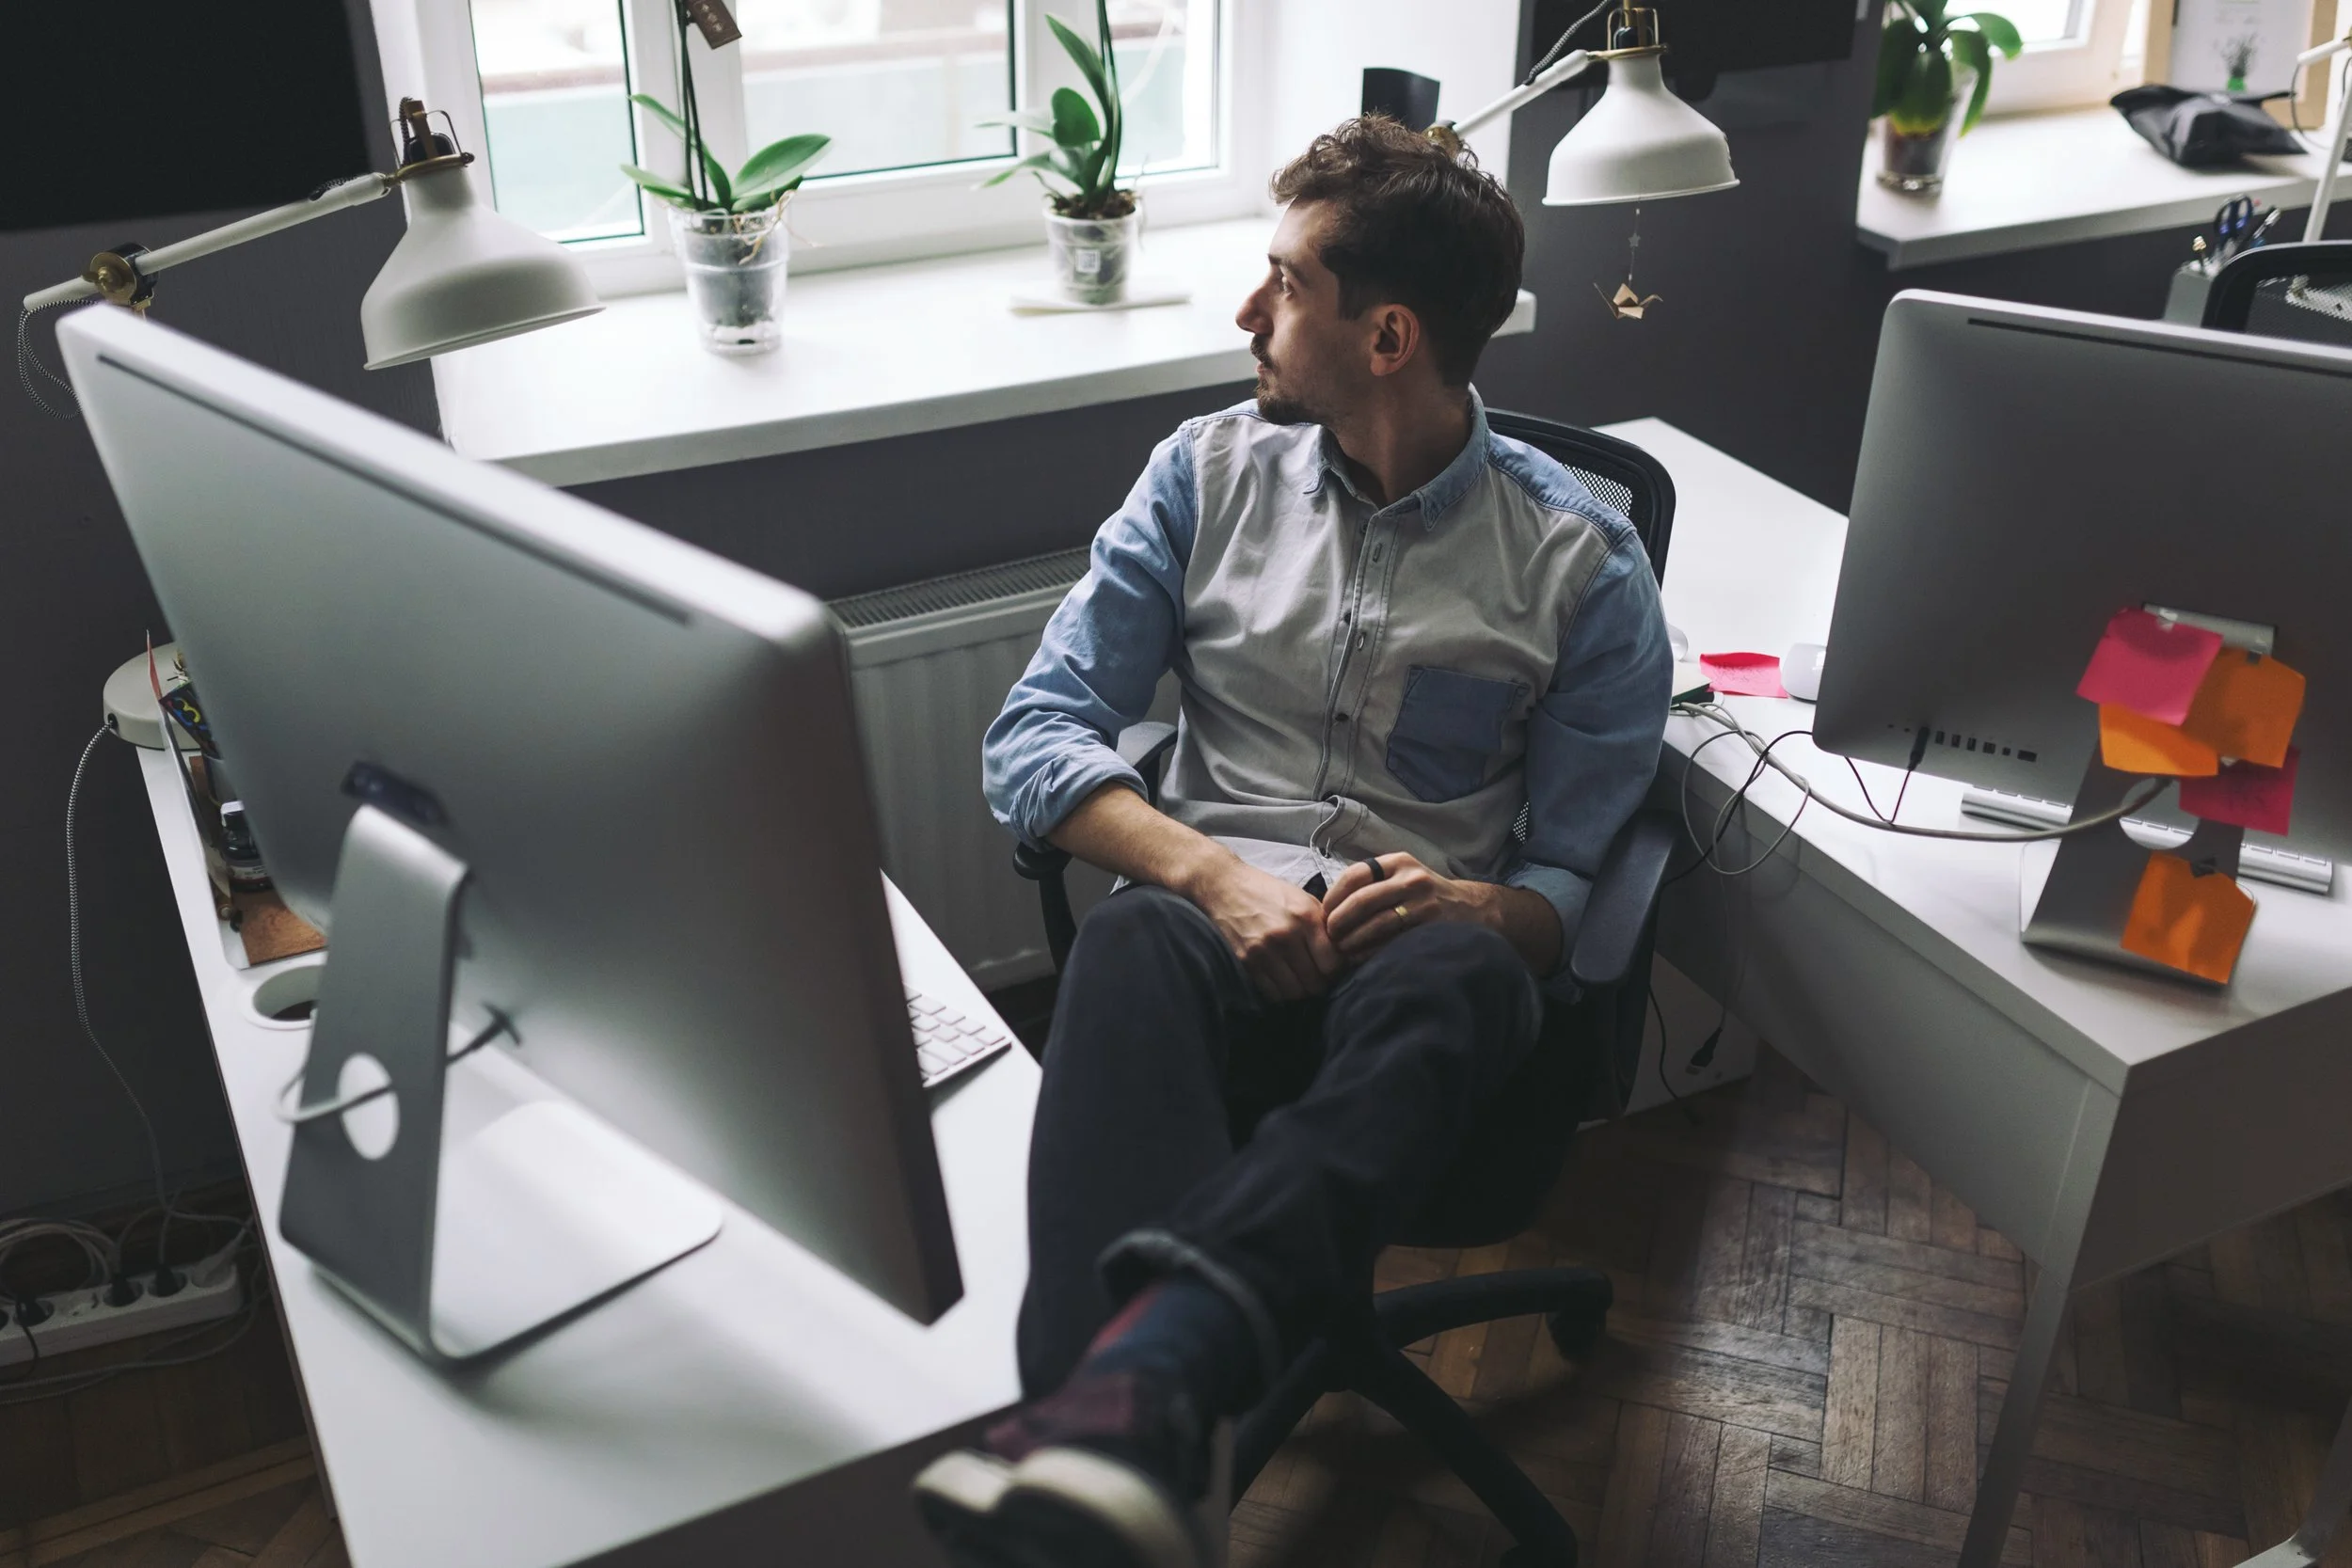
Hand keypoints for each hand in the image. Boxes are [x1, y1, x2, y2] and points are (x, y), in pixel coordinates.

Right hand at [1188, 858, 1343, 1000]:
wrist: (1225, 887)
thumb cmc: (1269, 892)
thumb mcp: (1302, 899)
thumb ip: (1323, 925)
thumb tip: (1345, 954)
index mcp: (1305, 917)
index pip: (1333, 963)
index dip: (1337, 970)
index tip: (1333, 968)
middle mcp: (1286, 935)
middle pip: (1315, 982)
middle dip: (1320, 984)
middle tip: (1317, 977)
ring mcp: (1264, 951)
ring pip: (1295, 992)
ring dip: (1301, 991)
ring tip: (1300, 980)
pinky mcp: (1246, 962)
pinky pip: (1273, 993)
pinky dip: (1281, 993)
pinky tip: (1283, 981)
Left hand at [1321, 853, 1498, 963]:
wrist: (1471, 908)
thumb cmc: (1424, 895)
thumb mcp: (1402, 876)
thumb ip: (1371, 884)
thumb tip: (1326, 906)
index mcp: (1398, 862)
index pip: (1355, 875)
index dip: (1334, 897)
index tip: (1324, 914)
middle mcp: (1411, 878)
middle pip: (1362, 901)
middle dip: (1339, 922)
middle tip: (1328, 936)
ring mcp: (1424, 903)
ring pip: (1376, 924)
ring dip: (1352, 941)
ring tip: (1341, 951)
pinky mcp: (1431, 927)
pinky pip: (1393, 942)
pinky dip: (1371, 952)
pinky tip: (1360, 959)